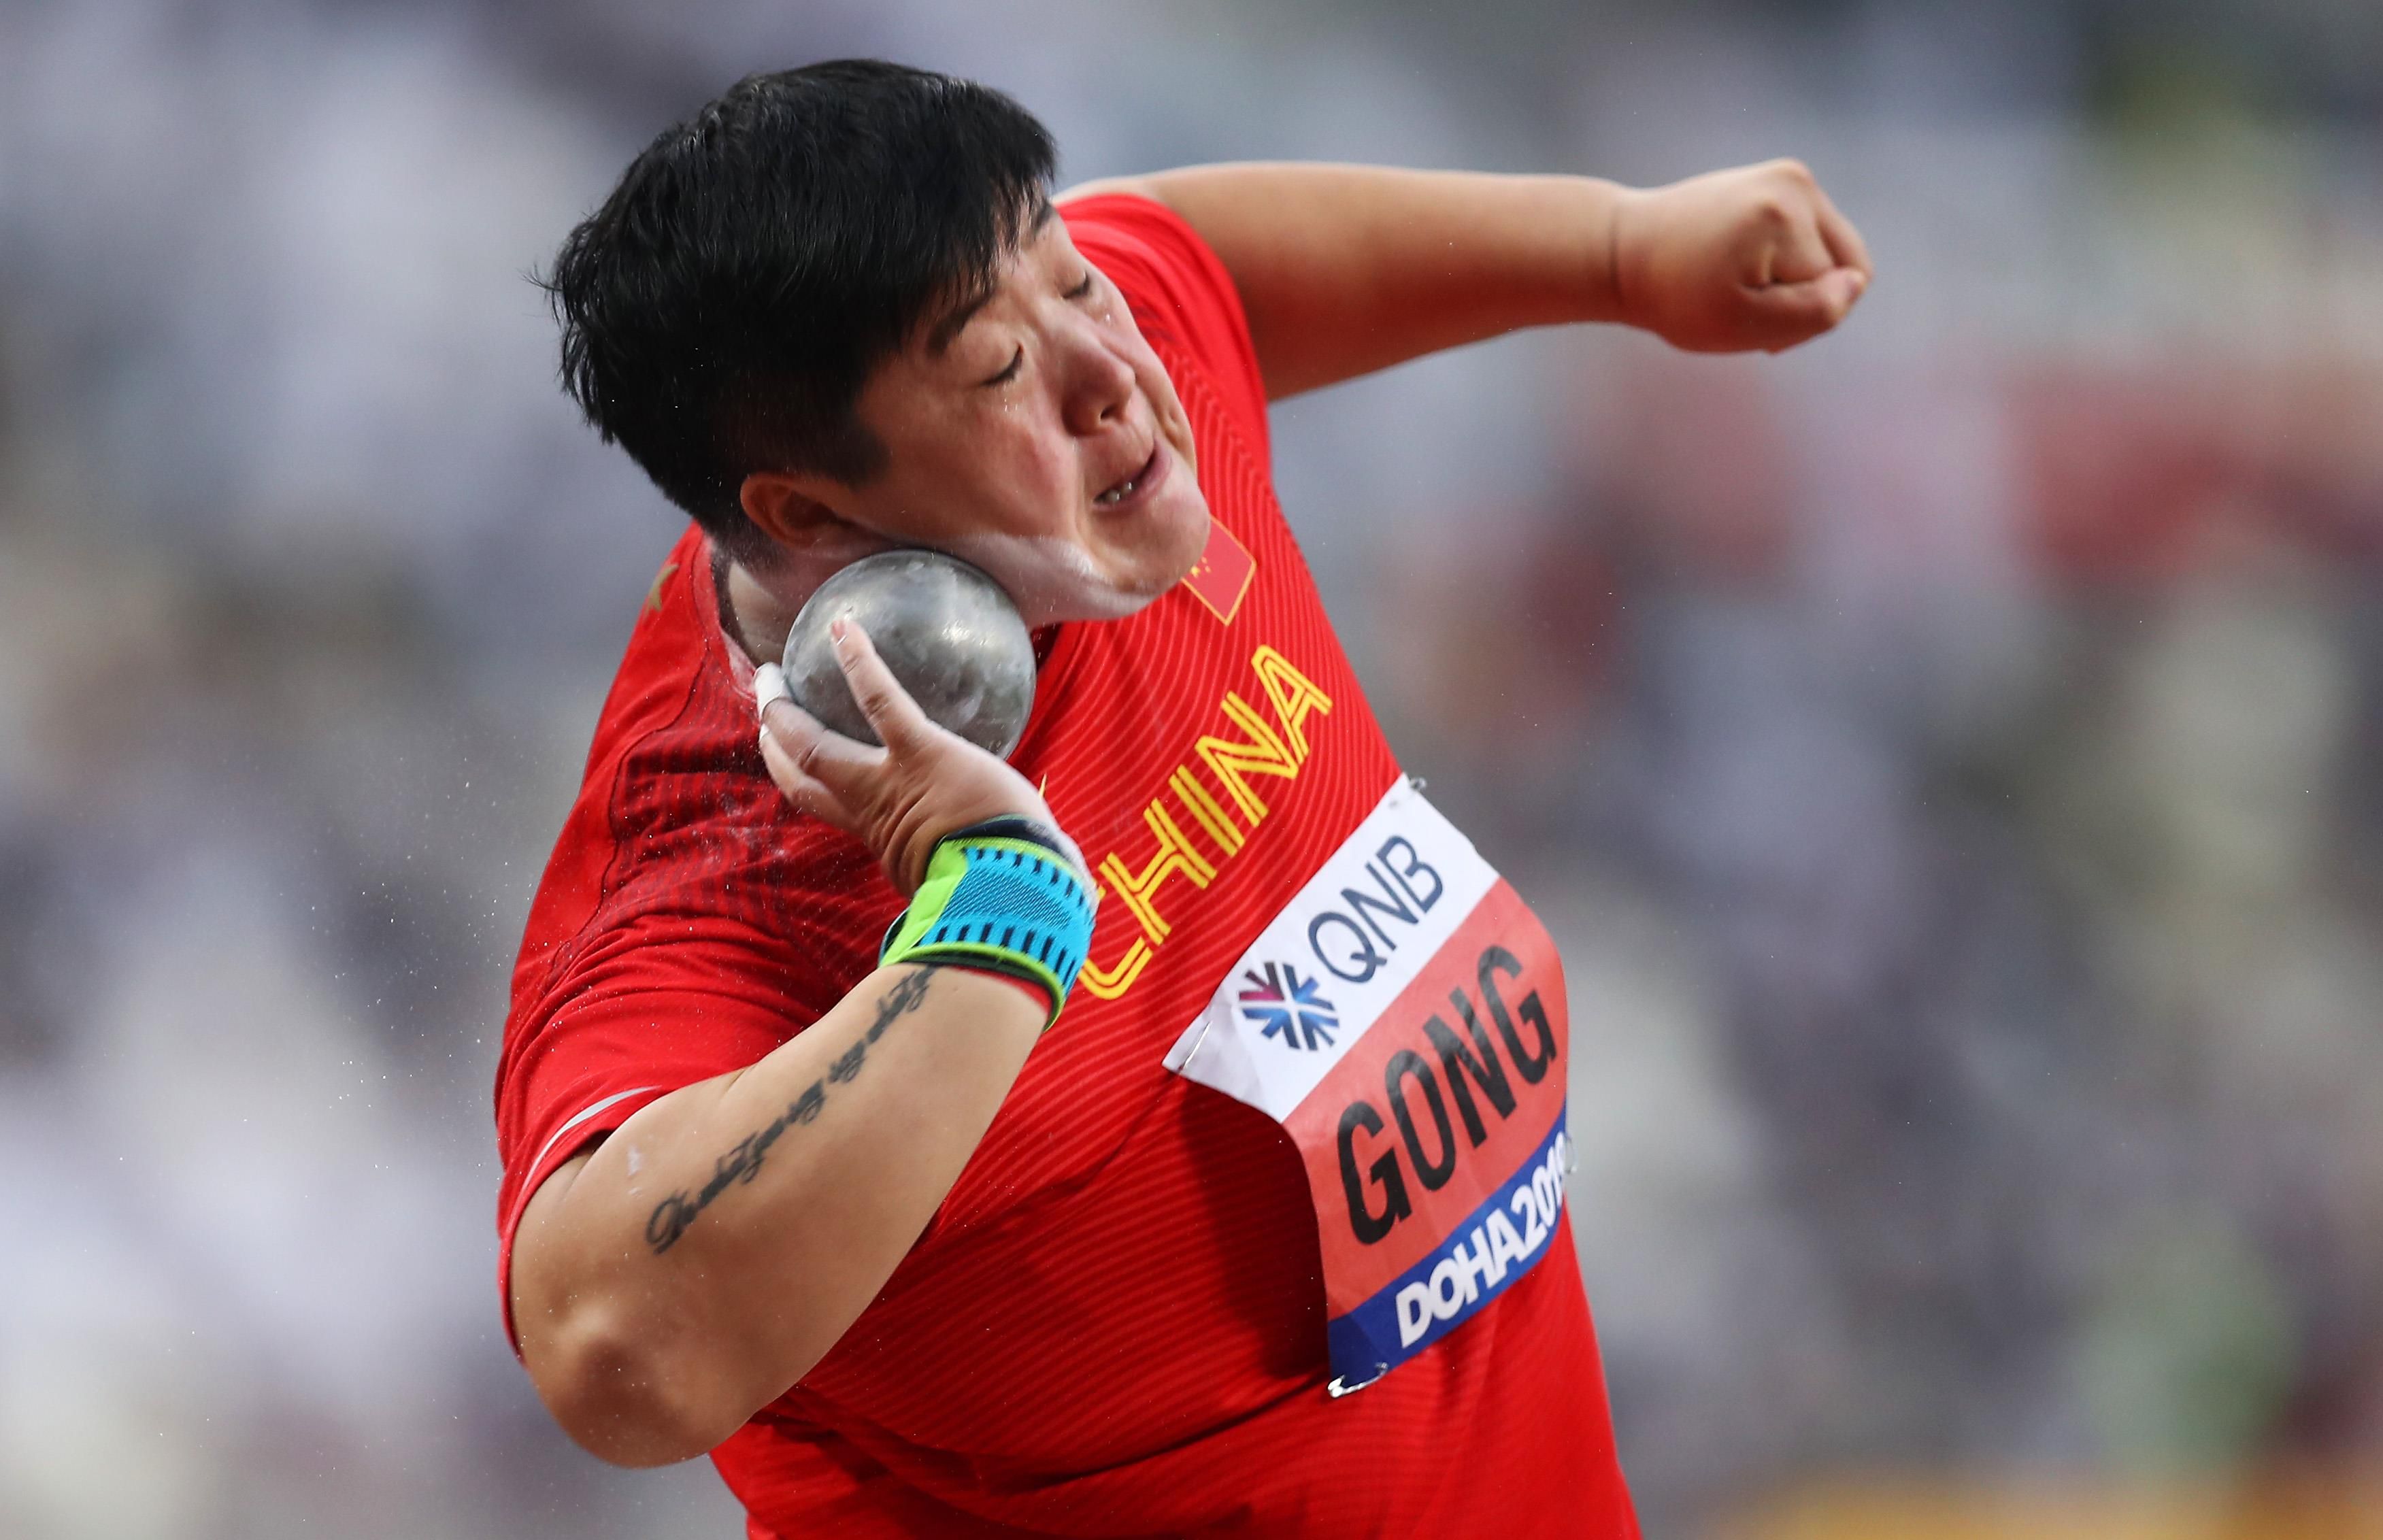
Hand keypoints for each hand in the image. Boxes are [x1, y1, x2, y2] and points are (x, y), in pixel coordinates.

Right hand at [755, 618, 1065, 895]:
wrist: (1010, 895)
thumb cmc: (1005, 892)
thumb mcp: (962, 880)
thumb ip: (957, 858)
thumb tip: (988, 854)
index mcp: (881, 840)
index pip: (824, 807)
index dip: (796, 780)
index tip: (782, 759)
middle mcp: (872, 810)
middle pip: (803, 775)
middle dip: (775, 743)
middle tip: (762, 711)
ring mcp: (890, 780)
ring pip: (816, 746)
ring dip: (784, 711)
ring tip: (769, 674)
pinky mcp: (922, 753)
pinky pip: (881, 701)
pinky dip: (860, 663)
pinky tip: (843, 628)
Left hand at [1611, 159, 1871, 353]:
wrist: (1625, 250)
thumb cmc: (1677, 296)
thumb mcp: (1742, 325)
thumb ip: (1812, 313)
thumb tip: (1856, 283)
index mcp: (1785, 215)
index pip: (1834, 291)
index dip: (1798, 320)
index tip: (1742, 319)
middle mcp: (1794, 183)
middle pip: (1846, 266)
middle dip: (1806, 297)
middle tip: (1743, 305)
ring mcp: (1790, 175)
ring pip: (1833, 252)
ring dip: (1797, 279)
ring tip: (1741, 284)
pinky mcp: (1783, 177)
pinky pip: (1815, 235)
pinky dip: (1788, 259)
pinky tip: (1744, 266)